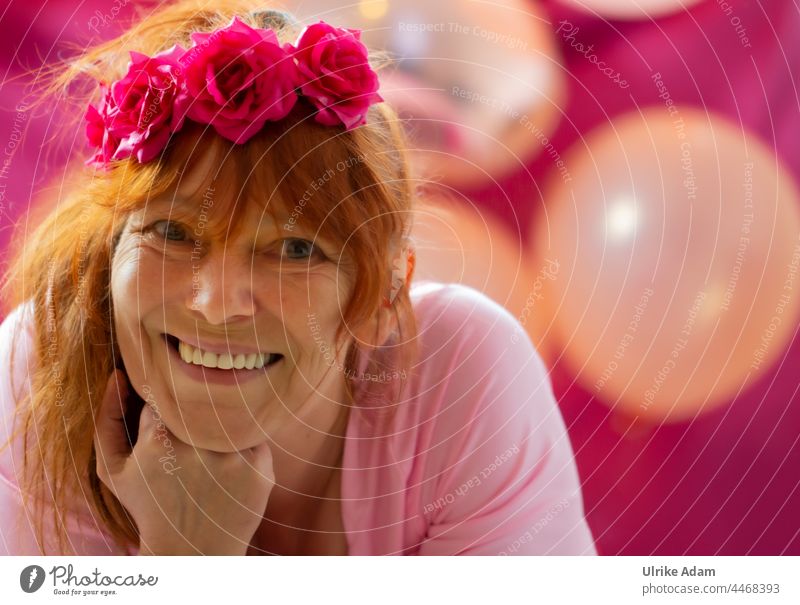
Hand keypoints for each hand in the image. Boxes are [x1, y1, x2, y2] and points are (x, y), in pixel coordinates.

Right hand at [93, 370, 273, 554]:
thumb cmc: (150, 504)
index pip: (170, 393)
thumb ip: (107, 418)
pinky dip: (246, 443)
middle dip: (199, 413)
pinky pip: (256, 434)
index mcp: (159, 438)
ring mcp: (233, 456)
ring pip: (232, 414)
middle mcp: (198, 443)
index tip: (172, 422)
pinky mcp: (260, 467)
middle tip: (195, 438)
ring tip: (213, 453)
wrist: (192, 551)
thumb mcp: (114, 469)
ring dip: (225, 425)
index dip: (171, 405)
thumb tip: (118, 375)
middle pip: (203, 401)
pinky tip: (233, 467)